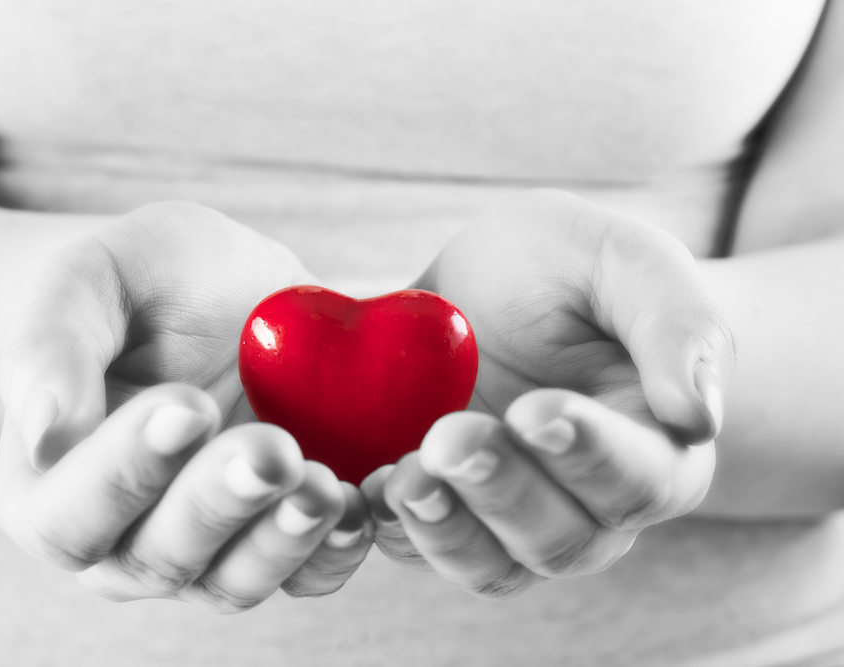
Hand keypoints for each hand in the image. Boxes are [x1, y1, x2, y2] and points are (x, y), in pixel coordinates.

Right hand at [0, 202, 373, 610]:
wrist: (220, 289)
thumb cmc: (144, 281)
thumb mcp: (92, 277)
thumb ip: (51, 344)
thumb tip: (42, 431)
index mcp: (47, 484)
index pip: (69, 514)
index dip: (124, 473)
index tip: (185, 406)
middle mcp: (120, 537)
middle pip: (158, 558)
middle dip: (218, 504)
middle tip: (270, 448)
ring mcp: (205, 548)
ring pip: (233, 581)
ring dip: (280, 541)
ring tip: (322, 483)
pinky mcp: (275, 537)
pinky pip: (305, 575)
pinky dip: (333, 550)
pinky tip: (359, 502)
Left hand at [363, 189, 734, 597]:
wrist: (502, 282)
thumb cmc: (573, 267)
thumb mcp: (624, 259)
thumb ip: (676, 321)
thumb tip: (698, 416)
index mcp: (654, 443)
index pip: (639, 477)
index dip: (589, 454)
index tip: (537, 410)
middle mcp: (588, 501)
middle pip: (560, 537)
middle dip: (504, 491)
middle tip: (452, 435)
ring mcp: (511, 514)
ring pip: (492, 564)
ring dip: (447, 530)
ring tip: (404, 478)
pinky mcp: (446, 508)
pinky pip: (425, 548)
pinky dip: (395, 529)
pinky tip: (366, 487)